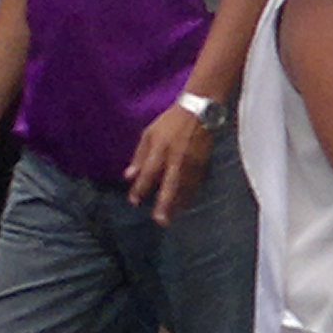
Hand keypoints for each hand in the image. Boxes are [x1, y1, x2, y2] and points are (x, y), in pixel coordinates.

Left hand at [123, 100, 213, 218]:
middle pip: (170, 185)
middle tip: (161, 221)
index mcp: (161, 149)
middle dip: (165, 204)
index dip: (140, 188)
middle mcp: (177, 158)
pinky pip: (196, 183)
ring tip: (172, 217)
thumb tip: (128, 176)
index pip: (149, 173)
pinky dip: (190, 195)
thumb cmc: (171, 122)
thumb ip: (139, 156)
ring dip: (178, 203)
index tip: (134, 201)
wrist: (200, 111)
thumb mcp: (149, 133)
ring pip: (185, 188)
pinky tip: (185, 203)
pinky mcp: (203, 164)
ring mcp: (192, 162)